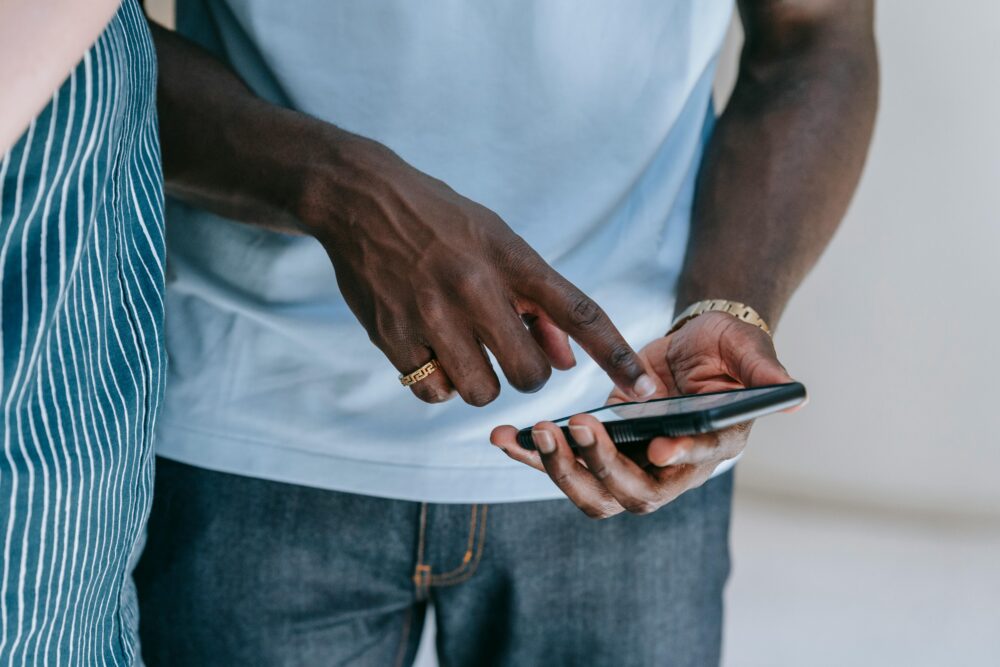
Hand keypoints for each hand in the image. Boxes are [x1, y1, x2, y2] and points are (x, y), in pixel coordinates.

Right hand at [299, 133, 654, 405]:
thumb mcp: (497, 241)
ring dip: (480, 382)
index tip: (643, 389)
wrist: (361, 200)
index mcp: (510, 258)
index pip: (578, 312)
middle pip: (528, 373)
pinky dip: (438, 384)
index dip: (615, 354)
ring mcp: (431, 314)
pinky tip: (430, 352)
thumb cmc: (441, 221)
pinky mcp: (394, 336)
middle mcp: (475, 287)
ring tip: (462, 348)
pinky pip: (434, 393)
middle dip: (525, 374)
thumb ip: (535, 300)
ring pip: (481, 391)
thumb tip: (566, 359)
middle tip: (506, 351)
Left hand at [490, 312, 795, 517]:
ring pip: (591, 490)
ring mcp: (630, 465)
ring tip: (529, 433)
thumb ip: (764, 371)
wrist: (694, 347)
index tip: (658, 446)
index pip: (699, 462)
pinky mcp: (598, 452)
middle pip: (633, 493)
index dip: (681, 457)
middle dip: (599, 465)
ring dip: (556, 467)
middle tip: (571, 426)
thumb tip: (793, 396)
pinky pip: (562, 463)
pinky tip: (502, 437)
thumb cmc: (728, 349)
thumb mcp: (748, 349)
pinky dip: (530, 453)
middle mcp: (670, 468)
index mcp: (713, 447)